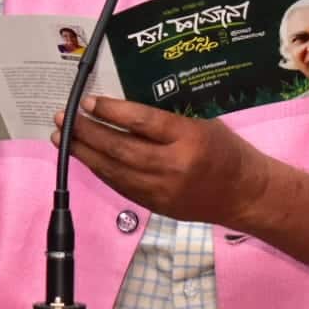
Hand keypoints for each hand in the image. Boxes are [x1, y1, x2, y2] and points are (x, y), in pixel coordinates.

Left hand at [54, 96, 271, 226]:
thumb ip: (168, 117)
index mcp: (190, 138)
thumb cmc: (226, 150)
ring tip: (63, 139)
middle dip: (88, 133)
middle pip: (121, 148)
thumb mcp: (203, 122)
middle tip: (63, 119)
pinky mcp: (156, 206)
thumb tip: (124, 105)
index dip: (112, 111)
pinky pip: (120, 186)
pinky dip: (100, 171)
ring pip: (114, 170)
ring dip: (85, 154)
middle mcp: (174, 166)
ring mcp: (162, 190)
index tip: (89, 102)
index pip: (143, 122)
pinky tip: (86, 158)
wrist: (245, 194)